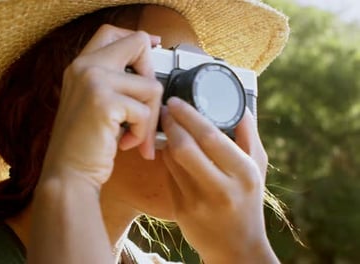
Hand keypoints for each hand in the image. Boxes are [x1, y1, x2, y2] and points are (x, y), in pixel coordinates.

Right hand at [40, 24, 162, 187]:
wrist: (67, 174)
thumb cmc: (82, 145)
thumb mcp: (93, 104)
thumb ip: (113, 83)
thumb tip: (148, 74)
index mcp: (80, 66)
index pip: (112, 32)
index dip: (138, 38)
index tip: (153, 46)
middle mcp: (84, 67)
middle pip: (138, 44)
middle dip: (152, 75)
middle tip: (145, 104)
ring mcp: (93, 81)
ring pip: (151, 86)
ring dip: (149, 118)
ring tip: (132, 136)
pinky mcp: (103, 102)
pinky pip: (145, 112)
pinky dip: (142, 133)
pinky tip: (126, 144)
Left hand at [161, 97, 276, 262]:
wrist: (236, 247)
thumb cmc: (248, 202)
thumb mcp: (258, 169)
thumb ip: (249, 138)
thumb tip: (241, 108)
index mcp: (244, 174)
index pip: (210, 137)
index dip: (188, 116)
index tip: (176, 101)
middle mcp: (221, 188)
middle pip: (184, 148)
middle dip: (171, 123)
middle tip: (165, 109)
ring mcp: (198, 202)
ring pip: (171, 160)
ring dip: (166, 139)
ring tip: (168, 125)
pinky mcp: (181, 211)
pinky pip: (168, 175)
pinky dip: (167, 158)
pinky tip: (170, 150)